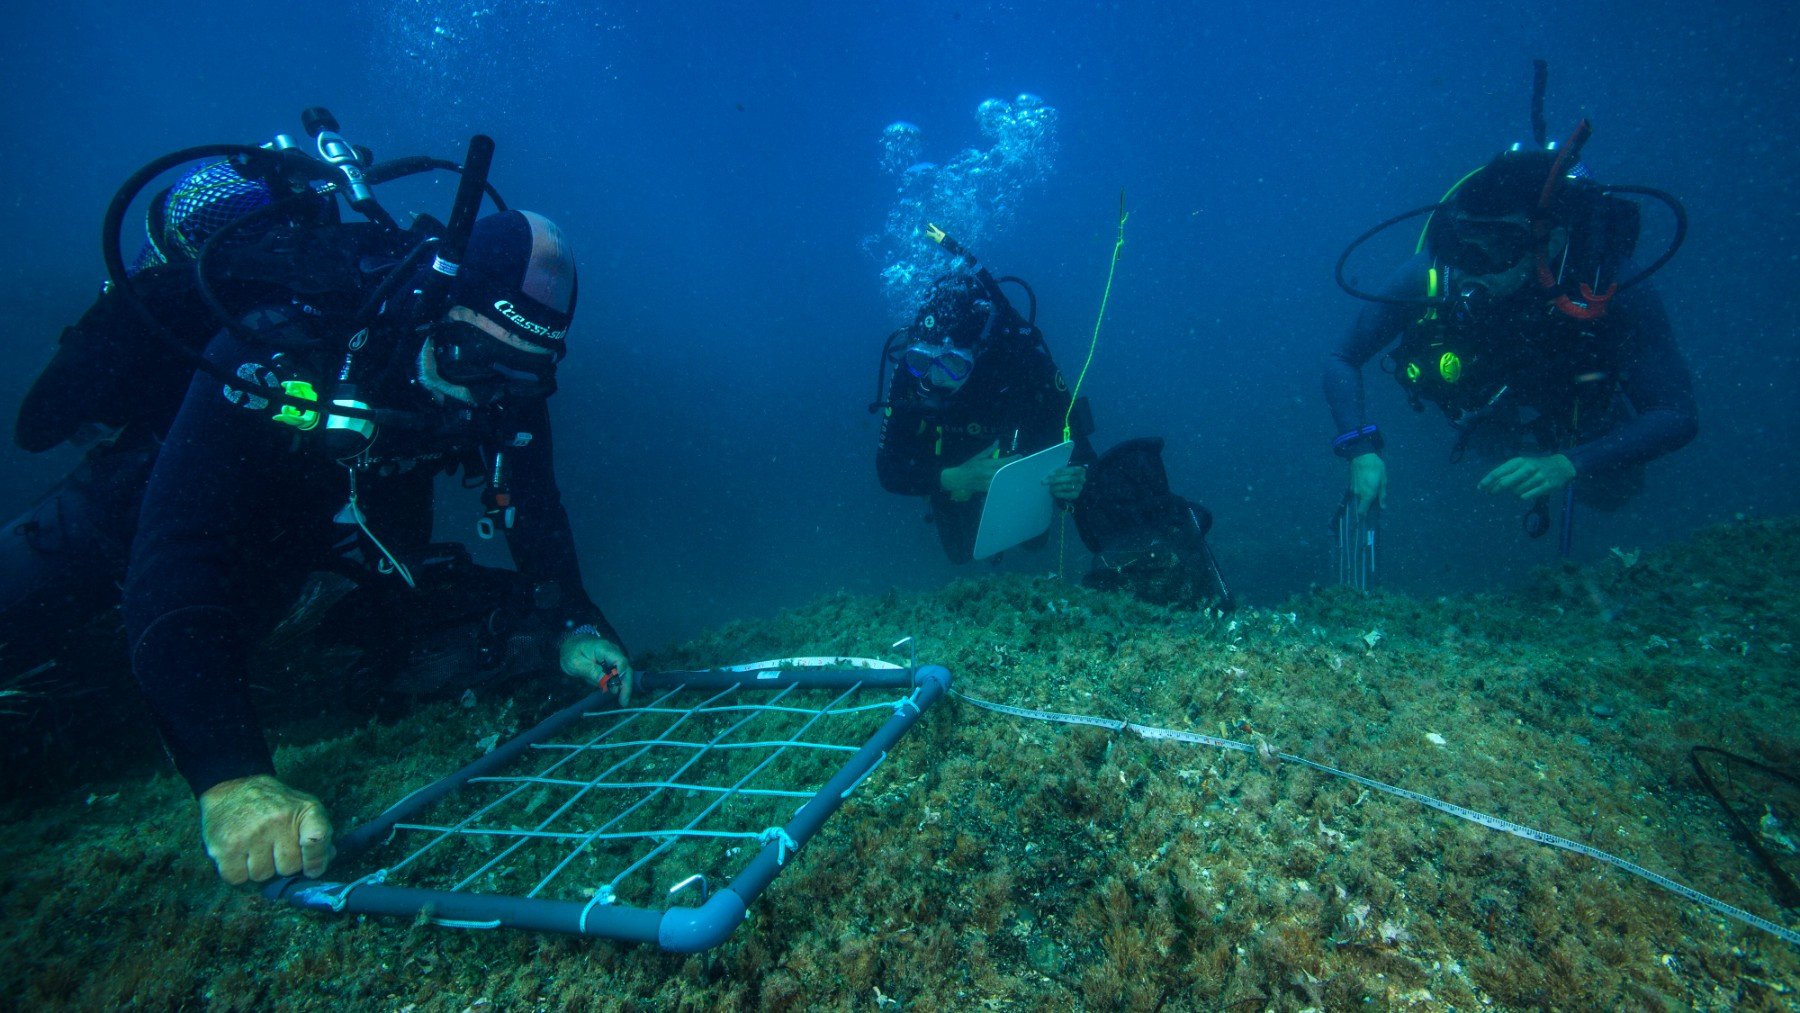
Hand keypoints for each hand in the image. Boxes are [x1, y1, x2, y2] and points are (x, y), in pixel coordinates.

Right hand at [198, 774, 333, 884]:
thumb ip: (319, 831)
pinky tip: (238, 855)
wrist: (232, 787)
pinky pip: (237, 878)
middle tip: (273, 848)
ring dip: (258, 869)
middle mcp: (278, 820)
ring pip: (262, 876)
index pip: (318, 840)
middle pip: (289, 868)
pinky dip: (237, 873)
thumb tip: (330, 856)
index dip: (316, 859)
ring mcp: (251, 833)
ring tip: (254, 849)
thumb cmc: (273, 804)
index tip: (311, 870)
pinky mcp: (226, 846)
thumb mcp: (303, 807)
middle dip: (282, 865)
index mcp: (303, 810)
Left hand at [561, 631, 633, 705]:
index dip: (622, 677)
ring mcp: (614, 656)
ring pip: (624, 672)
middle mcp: (613, 651)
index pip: (620, 661)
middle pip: (626, 668)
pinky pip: (618, 673)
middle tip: (623, 702)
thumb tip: (608, 684)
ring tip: (620, 700)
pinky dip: (617, 683)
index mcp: (604, 648)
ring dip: (623, 686)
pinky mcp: (613, 662)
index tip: (618, 692)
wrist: (571, 644)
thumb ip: (592, 672)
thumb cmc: (571, 653)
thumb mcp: (577, 664)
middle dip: (626, 685)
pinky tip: (613, 692)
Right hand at [939, 442, 1013, 500]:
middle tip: (1023, 464)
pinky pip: (999, 486)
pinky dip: (1005, 483)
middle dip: (1014, 467)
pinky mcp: (988, 489)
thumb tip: (997, 442)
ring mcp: (988, 482)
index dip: (1012, 459)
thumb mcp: (978, 457)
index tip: (1020, 456)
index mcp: (986, 464)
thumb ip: (989, 450)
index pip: (1003, 462)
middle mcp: (988, 474)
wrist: (959, 479)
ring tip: (1019, 472)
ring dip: (1011, 475)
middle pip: (1005, 471)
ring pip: (1003, 479)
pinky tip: (1011, 481)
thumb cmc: (968, 466)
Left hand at [1044, 464, 1086, 501]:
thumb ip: (1055, 473)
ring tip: (1050, 488)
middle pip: (1068, 478)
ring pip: (1067, 486)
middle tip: (1043, 482)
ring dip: (1056, 487)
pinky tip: (1054, 493)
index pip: (1067, 470)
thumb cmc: (1065, 476)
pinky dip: (1060, 494)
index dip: (1058, 472)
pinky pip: (1068, 495)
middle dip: (1055, 480)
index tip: (1048, 475)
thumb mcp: (1061, 472)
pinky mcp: (1076, 495)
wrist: (1071, 486)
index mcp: (1079, 470)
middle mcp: (1081, 478)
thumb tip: (1045, 478)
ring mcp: (1079, 487)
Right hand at [1348, 453, 1386, 516]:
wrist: (1361, 454)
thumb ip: (1382, 495)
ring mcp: (1353, 489)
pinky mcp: (1351, 484)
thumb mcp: (1383, 480)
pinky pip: (1357, 492)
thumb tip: (1382, 506)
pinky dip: (1361, 491)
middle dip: (1367, 505)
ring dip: (1364, 497)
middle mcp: (1358, 494)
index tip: (1369, 519)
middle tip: (1375, 500)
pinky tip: (1367, 483)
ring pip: (1359, 498)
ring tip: (1372, 488)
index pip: (1362, 512)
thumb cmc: (1375, 467)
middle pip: (1361, 505)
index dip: (1365, 517)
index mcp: (1367, 495)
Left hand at [1478, 454, 1575, 499]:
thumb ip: (1507, 473)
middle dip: (1495, 489)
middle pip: (1505, 482)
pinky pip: (1528, 495)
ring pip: (1516, 491)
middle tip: (1490, 493)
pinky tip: (1525, 494)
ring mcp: (1538, 477)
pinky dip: (1524, 496)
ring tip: (1520, 488)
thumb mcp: (1521, 464)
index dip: (1487, 481)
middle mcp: (1528, 468)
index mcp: (1519, 461)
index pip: (1499, 472)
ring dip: (1514, 492)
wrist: (1561, 466)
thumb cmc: (1535, 466)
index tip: (1480, 488)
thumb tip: (1489, 485)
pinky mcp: (1547, 486)